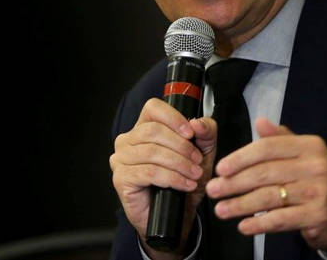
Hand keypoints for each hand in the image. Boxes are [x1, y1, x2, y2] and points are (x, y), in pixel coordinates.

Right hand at [110, 98, 217, 256]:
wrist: (176, 217)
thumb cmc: (183, 182)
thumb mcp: (202, 154)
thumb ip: (205, 133)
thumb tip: (198, 123)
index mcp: (144, 128)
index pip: (152, 108)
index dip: (173, 118)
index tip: (191, 133)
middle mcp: (128, 140)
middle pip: (152, 130)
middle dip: (180, 146)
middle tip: (197, 160)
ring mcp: (121, 159)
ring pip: (151, 152)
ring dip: (179, 163)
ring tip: (194, 175)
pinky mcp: (121, 179)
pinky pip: (149, 172)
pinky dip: (172, 178)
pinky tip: (184, 184)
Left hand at [205, 117, 326, 254]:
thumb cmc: (316, 181)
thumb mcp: (303, 155)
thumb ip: (280, 140)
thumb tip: (260, 121)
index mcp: (310, 146)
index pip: (268, 148)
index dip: (241, 158)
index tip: (220, 169)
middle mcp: (316, 165)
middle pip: (265, 173)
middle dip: (234, 183)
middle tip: (213, 190)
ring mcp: (317, 191)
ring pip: (269, 197)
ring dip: (240, 205)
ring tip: (221, 210)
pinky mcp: (317, 215)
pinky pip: (280, 219)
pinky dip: (259, 223)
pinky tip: (243, 226)